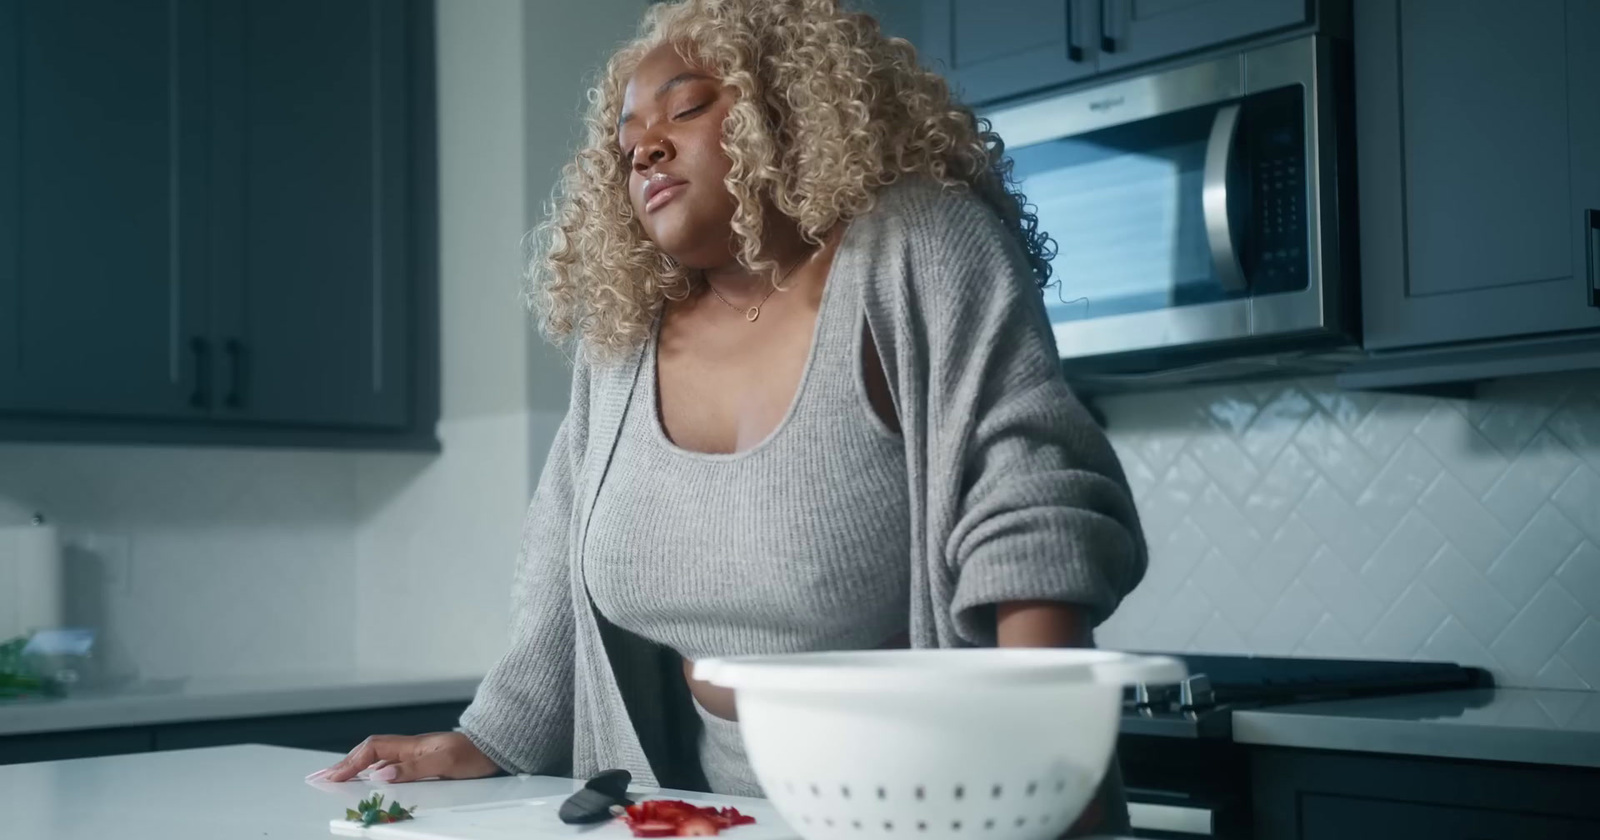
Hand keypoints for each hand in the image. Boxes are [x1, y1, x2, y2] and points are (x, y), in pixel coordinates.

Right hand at [308, 731, 500, 783]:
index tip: (331, 777)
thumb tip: (381, 774)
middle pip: (369, 752)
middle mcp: (411, 748)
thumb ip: (413, 768)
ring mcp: (417, 753)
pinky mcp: (424, 761)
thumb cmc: (473, 754)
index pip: (372, 751)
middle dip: (345, 763)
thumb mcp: (444, 763)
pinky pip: (390, 763)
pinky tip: (371, 778)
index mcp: (411, 746)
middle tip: (323, 776)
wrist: (496, 748)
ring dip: (357, 765)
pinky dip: (373, 769)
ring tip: (338, 777)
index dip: (350, 763)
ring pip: (378, 757)